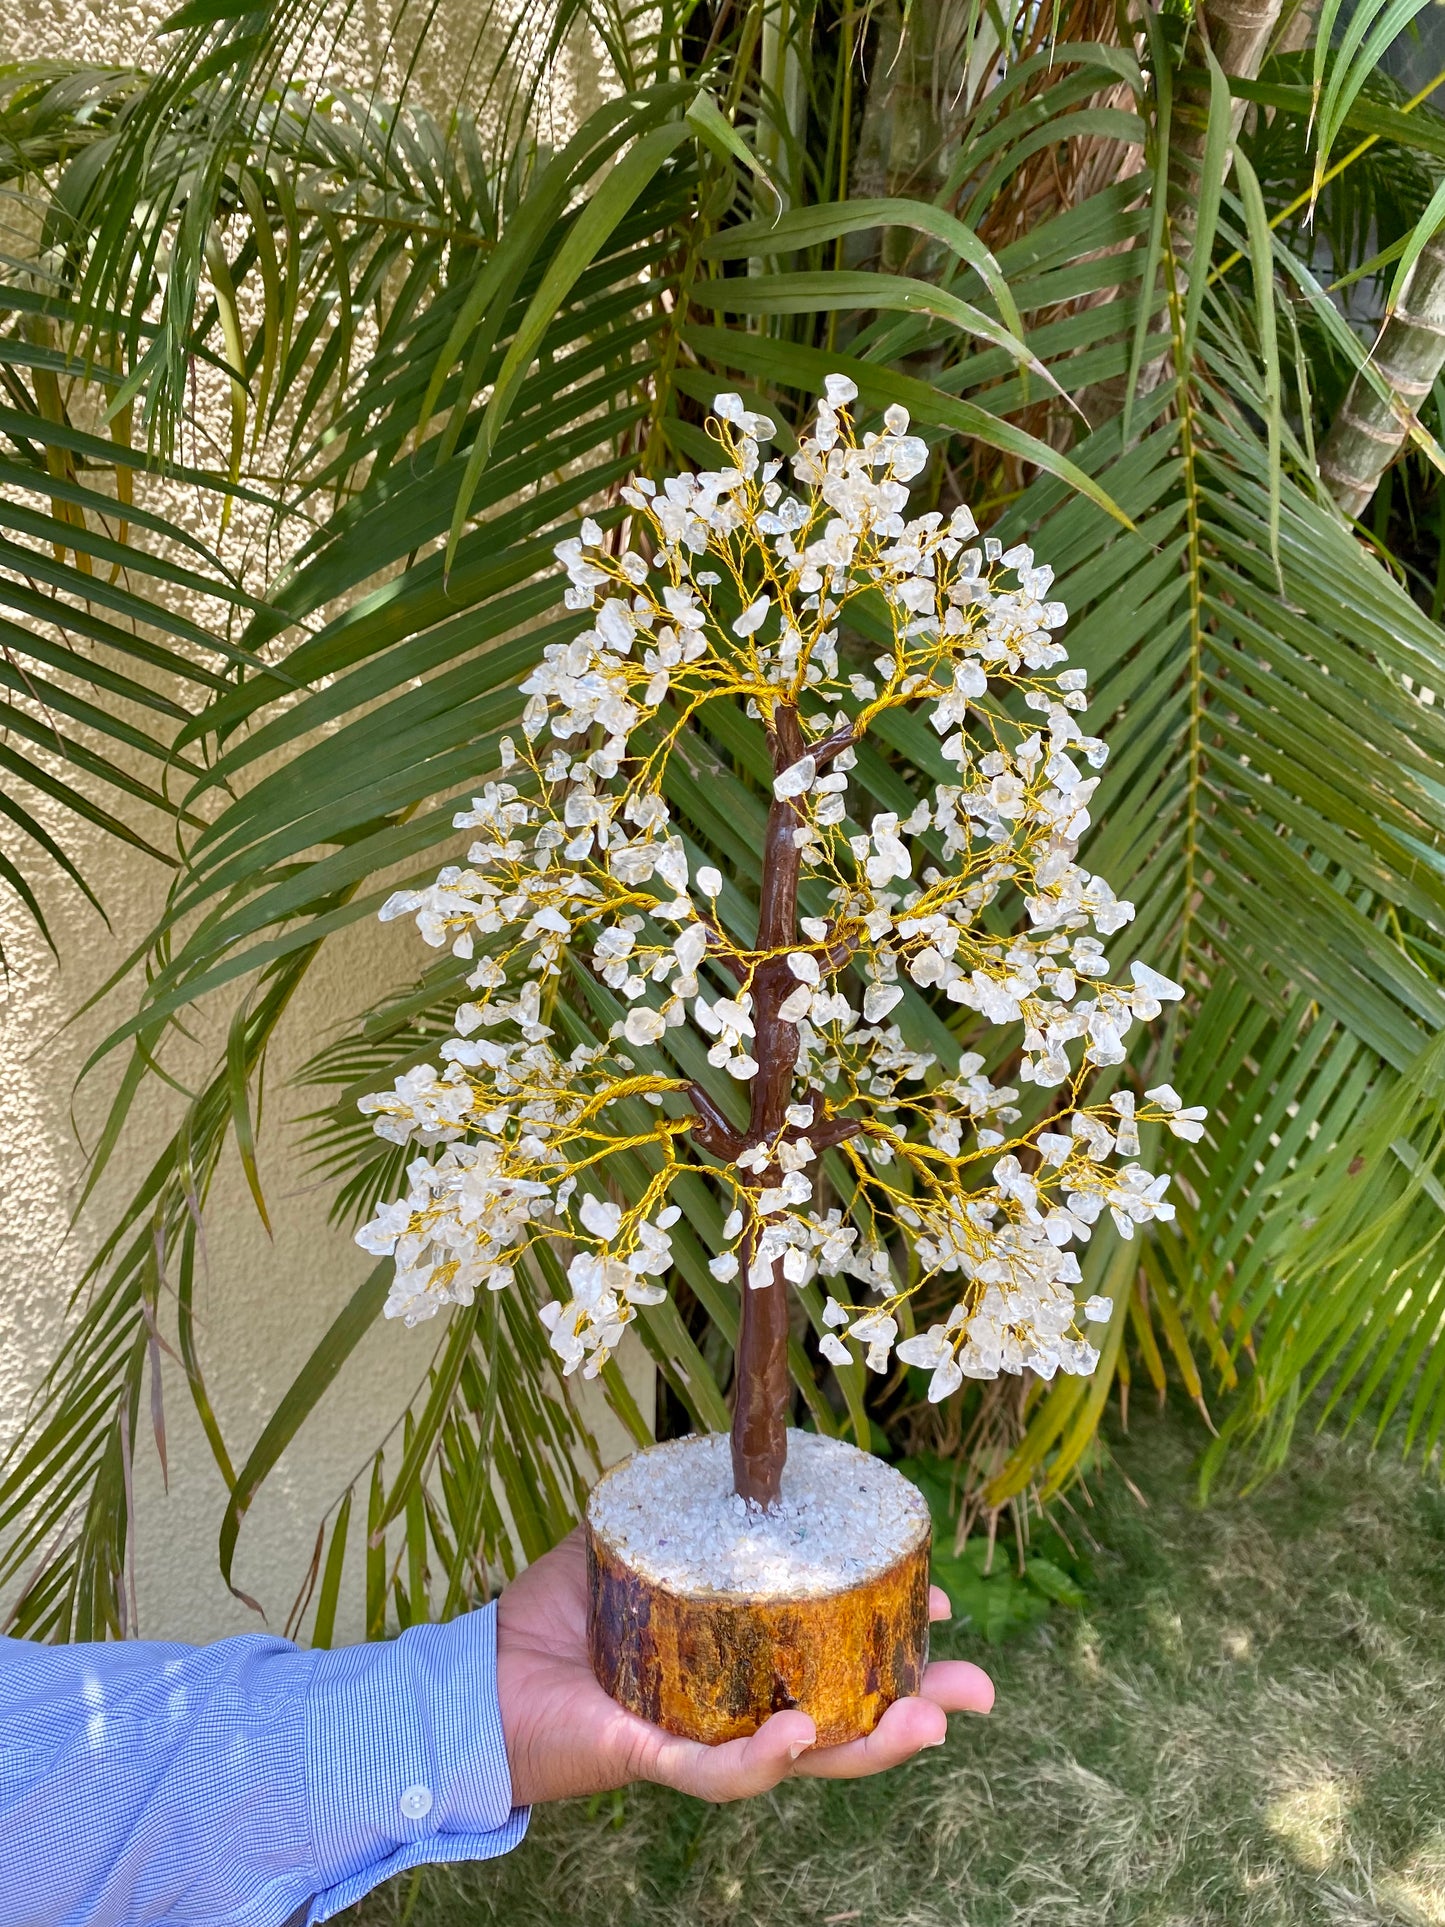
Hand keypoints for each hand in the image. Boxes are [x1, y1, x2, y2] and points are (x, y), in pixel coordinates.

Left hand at [495, 1527, 992, 1806]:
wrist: (480, 1673)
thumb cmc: (554, 1614)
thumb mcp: (632, 1543)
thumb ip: (682, 1507)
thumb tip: (737, 1451)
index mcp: (740, 1664)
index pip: (833, 1661)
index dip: (892, 1644)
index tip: (942, 1609)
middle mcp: (732, 1712)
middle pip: (843, 1720)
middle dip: (917, 1710)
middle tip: (979, 1692)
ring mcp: (699, 1740)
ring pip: (801, 1758)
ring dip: (869, 1744)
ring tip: (926, 1719)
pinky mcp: (651, 1759)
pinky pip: (716, 1770)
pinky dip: (762, 1757)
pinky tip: (800, 1733)